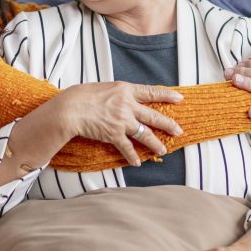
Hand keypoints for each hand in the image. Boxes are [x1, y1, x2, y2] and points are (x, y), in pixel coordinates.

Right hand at [53, 82, 183, 165]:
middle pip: (153, 116)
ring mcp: (122, 121)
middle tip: (179, 130)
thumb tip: (125, 98)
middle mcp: (127, 105)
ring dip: (155, 143)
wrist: (70, 109)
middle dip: (168, 124)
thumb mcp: (105, 87)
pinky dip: (132, 156)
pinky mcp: (114, 135)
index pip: (151, 92)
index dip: (167, 95)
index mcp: (125, 90)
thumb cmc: (82, 96)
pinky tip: (138, 162)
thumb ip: (119, 93)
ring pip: (145, 134)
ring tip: (163, 150)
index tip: (179, 99)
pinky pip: (127, 147)